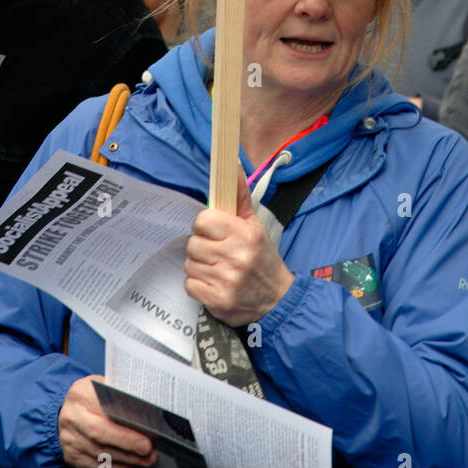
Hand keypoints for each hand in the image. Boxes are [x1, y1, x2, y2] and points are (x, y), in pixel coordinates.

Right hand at [58, 375, 155, 467]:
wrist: (71, 410)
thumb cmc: (95, 397)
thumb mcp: (104, 387)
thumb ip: (120, 397)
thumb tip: (146, 413)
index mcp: (81, 393)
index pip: (104, 410)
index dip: (124, 425)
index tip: (147, 433)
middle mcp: (71, 417)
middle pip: (99, 434)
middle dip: (127, 444)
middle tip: (148, 450)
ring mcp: (69, 438)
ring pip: (99, 453)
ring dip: (125, 460)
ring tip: (145, 460)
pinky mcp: (71, 455)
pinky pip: (94, 466)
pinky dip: (115, 467)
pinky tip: (130, 466)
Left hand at [184, 164, 294, 325]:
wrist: (277, 299)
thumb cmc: (263, 258)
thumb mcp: (255, 225)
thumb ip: (239, 196)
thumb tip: (232, 165)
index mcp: (244, 234)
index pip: (202, 220)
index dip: (205, 225)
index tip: (213, 231)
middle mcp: (236, 257)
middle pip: (193, 244)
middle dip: (202, 247)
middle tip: (217, 252)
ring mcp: (226, 281)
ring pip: (190, 264)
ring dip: (200, 266)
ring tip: (217, 268)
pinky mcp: (218, 302)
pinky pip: (190, 285)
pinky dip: (199, 285)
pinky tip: (214, 283)